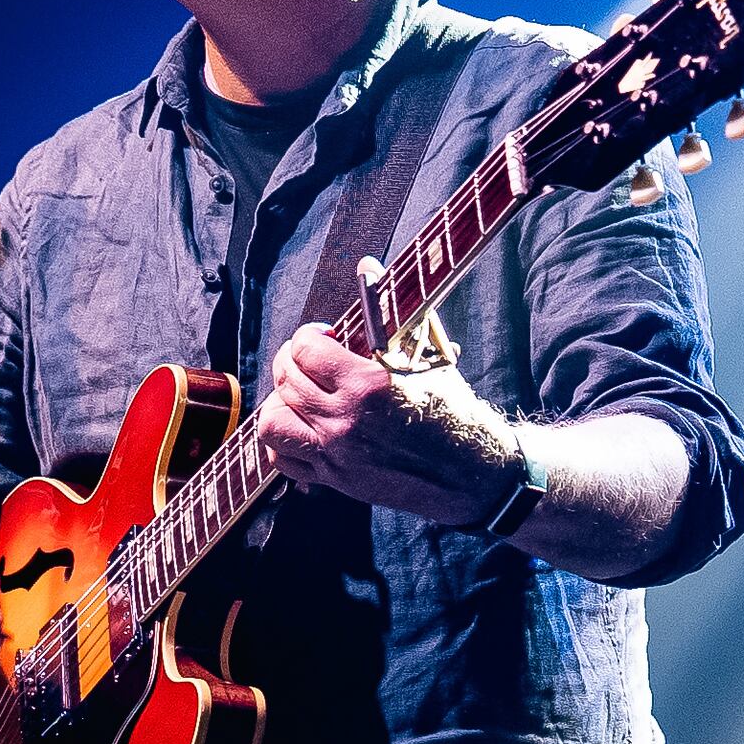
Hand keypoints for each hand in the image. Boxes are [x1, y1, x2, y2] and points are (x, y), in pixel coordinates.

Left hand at [264, 320, 524, 522]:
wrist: (471, 475)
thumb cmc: (454, 411)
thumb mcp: (429, 356)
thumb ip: (392, 312)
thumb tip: (368, 264)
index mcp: (368, 386)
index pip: (306, 349)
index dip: (309, 335)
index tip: (324, 335)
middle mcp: (345, 421)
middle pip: (286, 379)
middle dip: (291, 360)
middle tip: (308, 358)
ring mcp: (336, 454)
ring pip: (272, 421)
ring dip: (280, 401)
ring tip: (300, 394)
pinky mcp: (335, 479)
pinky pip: (283, 460)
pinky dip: (283, 442)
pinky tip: (303, 427)